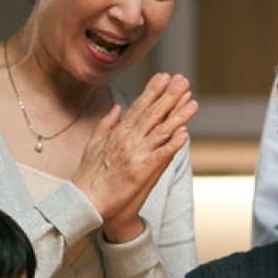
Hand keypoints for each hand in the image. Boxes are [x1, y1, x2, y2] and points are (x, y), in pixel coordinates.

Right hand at [70, 73, 197, 242]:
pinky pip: (160, 156)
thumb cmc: (89, 175)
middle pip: (152, 114)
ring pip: (161, 131)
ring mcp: (135, 155)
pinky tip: (185, 133)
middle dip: (169, 96)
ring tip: (193, 102)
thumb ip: (107, 124)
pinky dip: (172, 144)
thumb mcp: (93, 144)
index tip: (165, 76)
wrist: (84, 202)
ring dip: (178, 116)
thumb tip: (117, 108)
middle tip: (183, 80)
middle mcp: (128, 140)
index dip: (153, 91)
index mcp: (118, 133)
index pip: (139, 107)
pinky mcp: (140, 172)